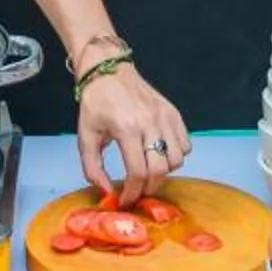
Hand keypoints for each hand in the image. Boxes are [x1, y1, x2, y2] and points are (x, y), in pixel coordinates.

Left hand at [73, 59, 188, 204]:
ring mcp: (165, 117)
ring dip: (165, 171)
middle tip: (138, 190)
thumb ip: (92, 167)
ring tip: (149, 170)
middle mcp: (150, 122)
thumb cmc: (96, 102)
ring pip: (177, 159)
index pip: (138, 172)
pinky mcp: (173, 112)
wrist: (108, 70)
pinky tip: (160, 154)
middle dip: (149, 187)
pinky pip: (186, 144)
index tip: (126, 199)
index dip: (132, 192)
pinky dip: (177, 155)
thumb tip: (107, 191)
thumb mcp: (85, 136)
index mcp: (126, 128)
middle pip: (161, 169)